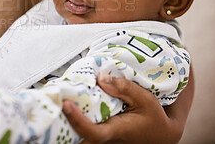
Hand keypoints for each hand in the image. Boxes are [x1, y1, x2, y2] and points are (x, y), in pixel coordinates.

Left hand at [62, 71, 191, 143]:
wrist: (160, 134)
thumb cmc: (153, 117)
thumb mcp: (144, 99)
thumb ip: (123, 87)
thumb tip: (100, 77)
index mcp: (117, 131)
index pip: (93, 133)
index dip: (77, 120)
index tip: (66, 104)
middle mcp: (105, 138)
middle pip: (78, 133)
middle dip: (64, 116)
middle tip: (55, 94)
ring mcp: (100, 137)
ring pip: (77, 131)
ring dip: (66, 114)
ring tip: (58, 94)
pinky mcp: (98, 132)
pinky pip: (82, 125)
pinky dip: (73, 113)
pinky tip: (69, 98)